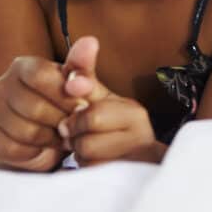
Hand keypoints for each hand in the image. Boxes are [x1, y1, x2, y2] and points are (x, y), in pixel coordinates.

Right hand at [0, 56, 80, 171]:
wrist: (44, 136)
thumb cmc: (65, 104)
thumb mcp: (79, 84)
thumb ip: (83, 65)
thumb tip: (91, 41)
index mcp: (23, 66)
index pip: (39, 75)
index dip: (65, 94)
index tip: (83, 106)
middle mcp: (1, 85)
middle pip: (34, 106)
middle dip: (62, 120)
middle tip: (77, 126)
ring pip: (25, 130)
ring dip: (52, 138)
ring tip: (65, 137)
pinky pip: (12, 149)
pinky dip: (35, 152)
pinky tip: (45, 147)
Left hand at [58, 37, 159, 165]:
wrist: (135, 163)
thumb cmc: (108, 128)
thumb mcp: (95, 98)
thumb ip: (84, 71)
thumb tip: (87, 40)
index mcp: (131, 108)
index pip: (92, 109)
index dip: (76, 110)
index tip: (71, 107)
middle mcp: (140, 129)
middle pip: (87, 128)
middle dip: (76, 134)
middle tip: (79, 134)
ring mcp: (136, 152)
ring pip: (87, 151)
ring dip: (79, 153)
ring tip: (89, 148)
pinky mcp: (128, 172)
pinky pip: (91, 170)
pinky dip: (86, 169)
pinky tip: (96, 162)